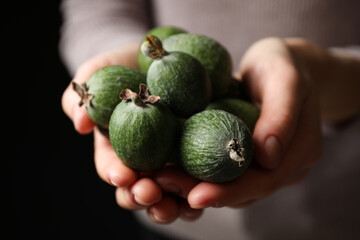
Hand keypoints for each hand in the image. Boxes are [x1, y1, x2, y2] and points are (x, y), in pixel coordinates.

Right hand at [61, 42, 202, 222]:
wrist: (165, 53)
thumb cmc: (125, 63)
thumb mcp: (98, 71)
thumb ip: (81, 93)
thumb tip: (80, 123)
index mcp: (118, 147)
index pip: (113, 168)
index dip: (115, 174)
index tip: (121, 175)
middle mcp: (145, 159)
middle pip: (140, 188)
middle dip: (141, 196)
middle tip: (149, 194)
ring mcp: (173, 160)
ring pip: (171, 192)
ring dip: (172, 203)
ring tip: (176, 204)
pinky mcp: (201, 153)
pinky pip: (202, 178)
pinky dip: (203, 188)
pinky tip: (208, 190)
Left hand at [153, 37, 323, 210]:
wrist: (278, 64)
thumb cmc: (283, 65)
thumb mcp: (286, 79)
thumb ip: (281, 115)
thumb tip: (267, 156)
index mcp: (301, 152)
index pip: (265, 180)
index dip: (230, 191)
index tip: (196, 197)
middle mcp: (283, 166)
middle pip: (243, 190)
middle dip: (203, 193)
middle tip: (165, 187)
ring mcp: (264, 164)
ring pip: (230, 185)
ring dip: (195, 186)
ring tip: (161, 181)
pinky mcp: (246, 156)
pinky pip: (223, 169)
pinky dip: (198, 171)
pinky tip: (172, 166)